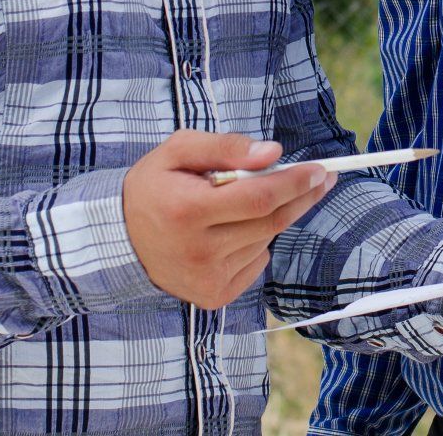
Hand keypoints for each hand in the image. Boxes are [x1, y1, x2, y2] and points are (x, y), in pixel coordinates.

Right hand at [122, 130, 334, 308]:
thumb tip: (273, 153)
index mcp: (188, 210)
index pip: (258, 198)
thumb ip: (226, 146)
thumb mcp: (179, 150)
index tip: (320, 171)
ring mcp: (207, 278)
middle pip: (271, 223)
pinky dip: (255, 242)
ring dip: (270, 217)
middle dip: (301, 197)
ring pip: (265, 241)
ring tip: (245, 203)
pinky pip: (255, 263)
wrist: (120, 239)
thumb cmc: (154, 186)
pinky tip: (231, 232)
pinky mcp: (213, 296)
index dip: (294, 184)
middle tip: (322, 178)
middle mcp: (198, 251)